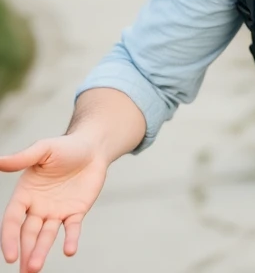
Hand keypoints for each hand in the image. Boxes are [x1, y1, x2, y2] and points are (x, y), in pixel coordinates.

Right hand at [0, 136, 108, 272]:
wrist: (93, 147)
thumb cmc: (66, 146)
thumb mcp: (44, 149)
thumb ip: (23, 158)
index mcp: (25, 194)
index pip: (13, 220)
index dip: (9, 238)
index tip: (9, 256)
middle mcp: (38, 207)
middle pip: (28, 233)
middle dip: (25, 251)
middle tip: (26, 271)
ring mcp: (56, 211)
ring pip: (46, 235)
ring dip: (41, 251)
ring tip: (36, 269)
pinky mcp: (76, 211)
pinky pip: (72, 228)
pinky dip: (71, 239)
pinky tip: (69, 251)